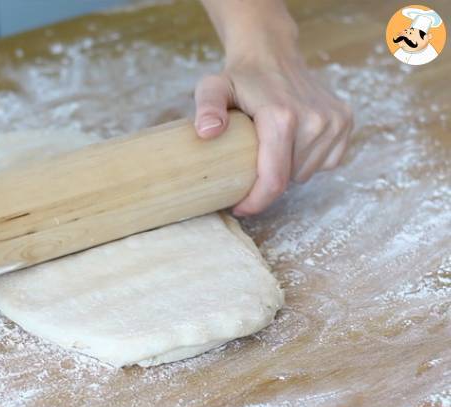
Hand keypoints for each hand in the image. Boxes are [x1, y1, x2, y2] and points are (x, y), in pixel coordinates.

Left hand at [194, 37, 352, 215]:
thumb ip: (207, 108)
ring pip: (307, 173)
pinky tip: (293, 143)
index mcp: (282, 118)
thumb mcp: (213, 88)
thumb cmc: (240, 78)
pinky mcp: (345, 121)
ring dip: (288, 170)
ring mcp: (334, 121)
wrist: (272, 53)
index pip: (274, 180)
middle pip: (288, 180)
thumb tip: (207, 133)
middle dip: (267, 182)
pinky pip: (327, 163)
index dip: (256, 202)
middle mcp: (314, 120)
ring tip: (272, 148)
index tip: (239, 207)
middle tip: (250, 163)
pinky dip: (308, 161)